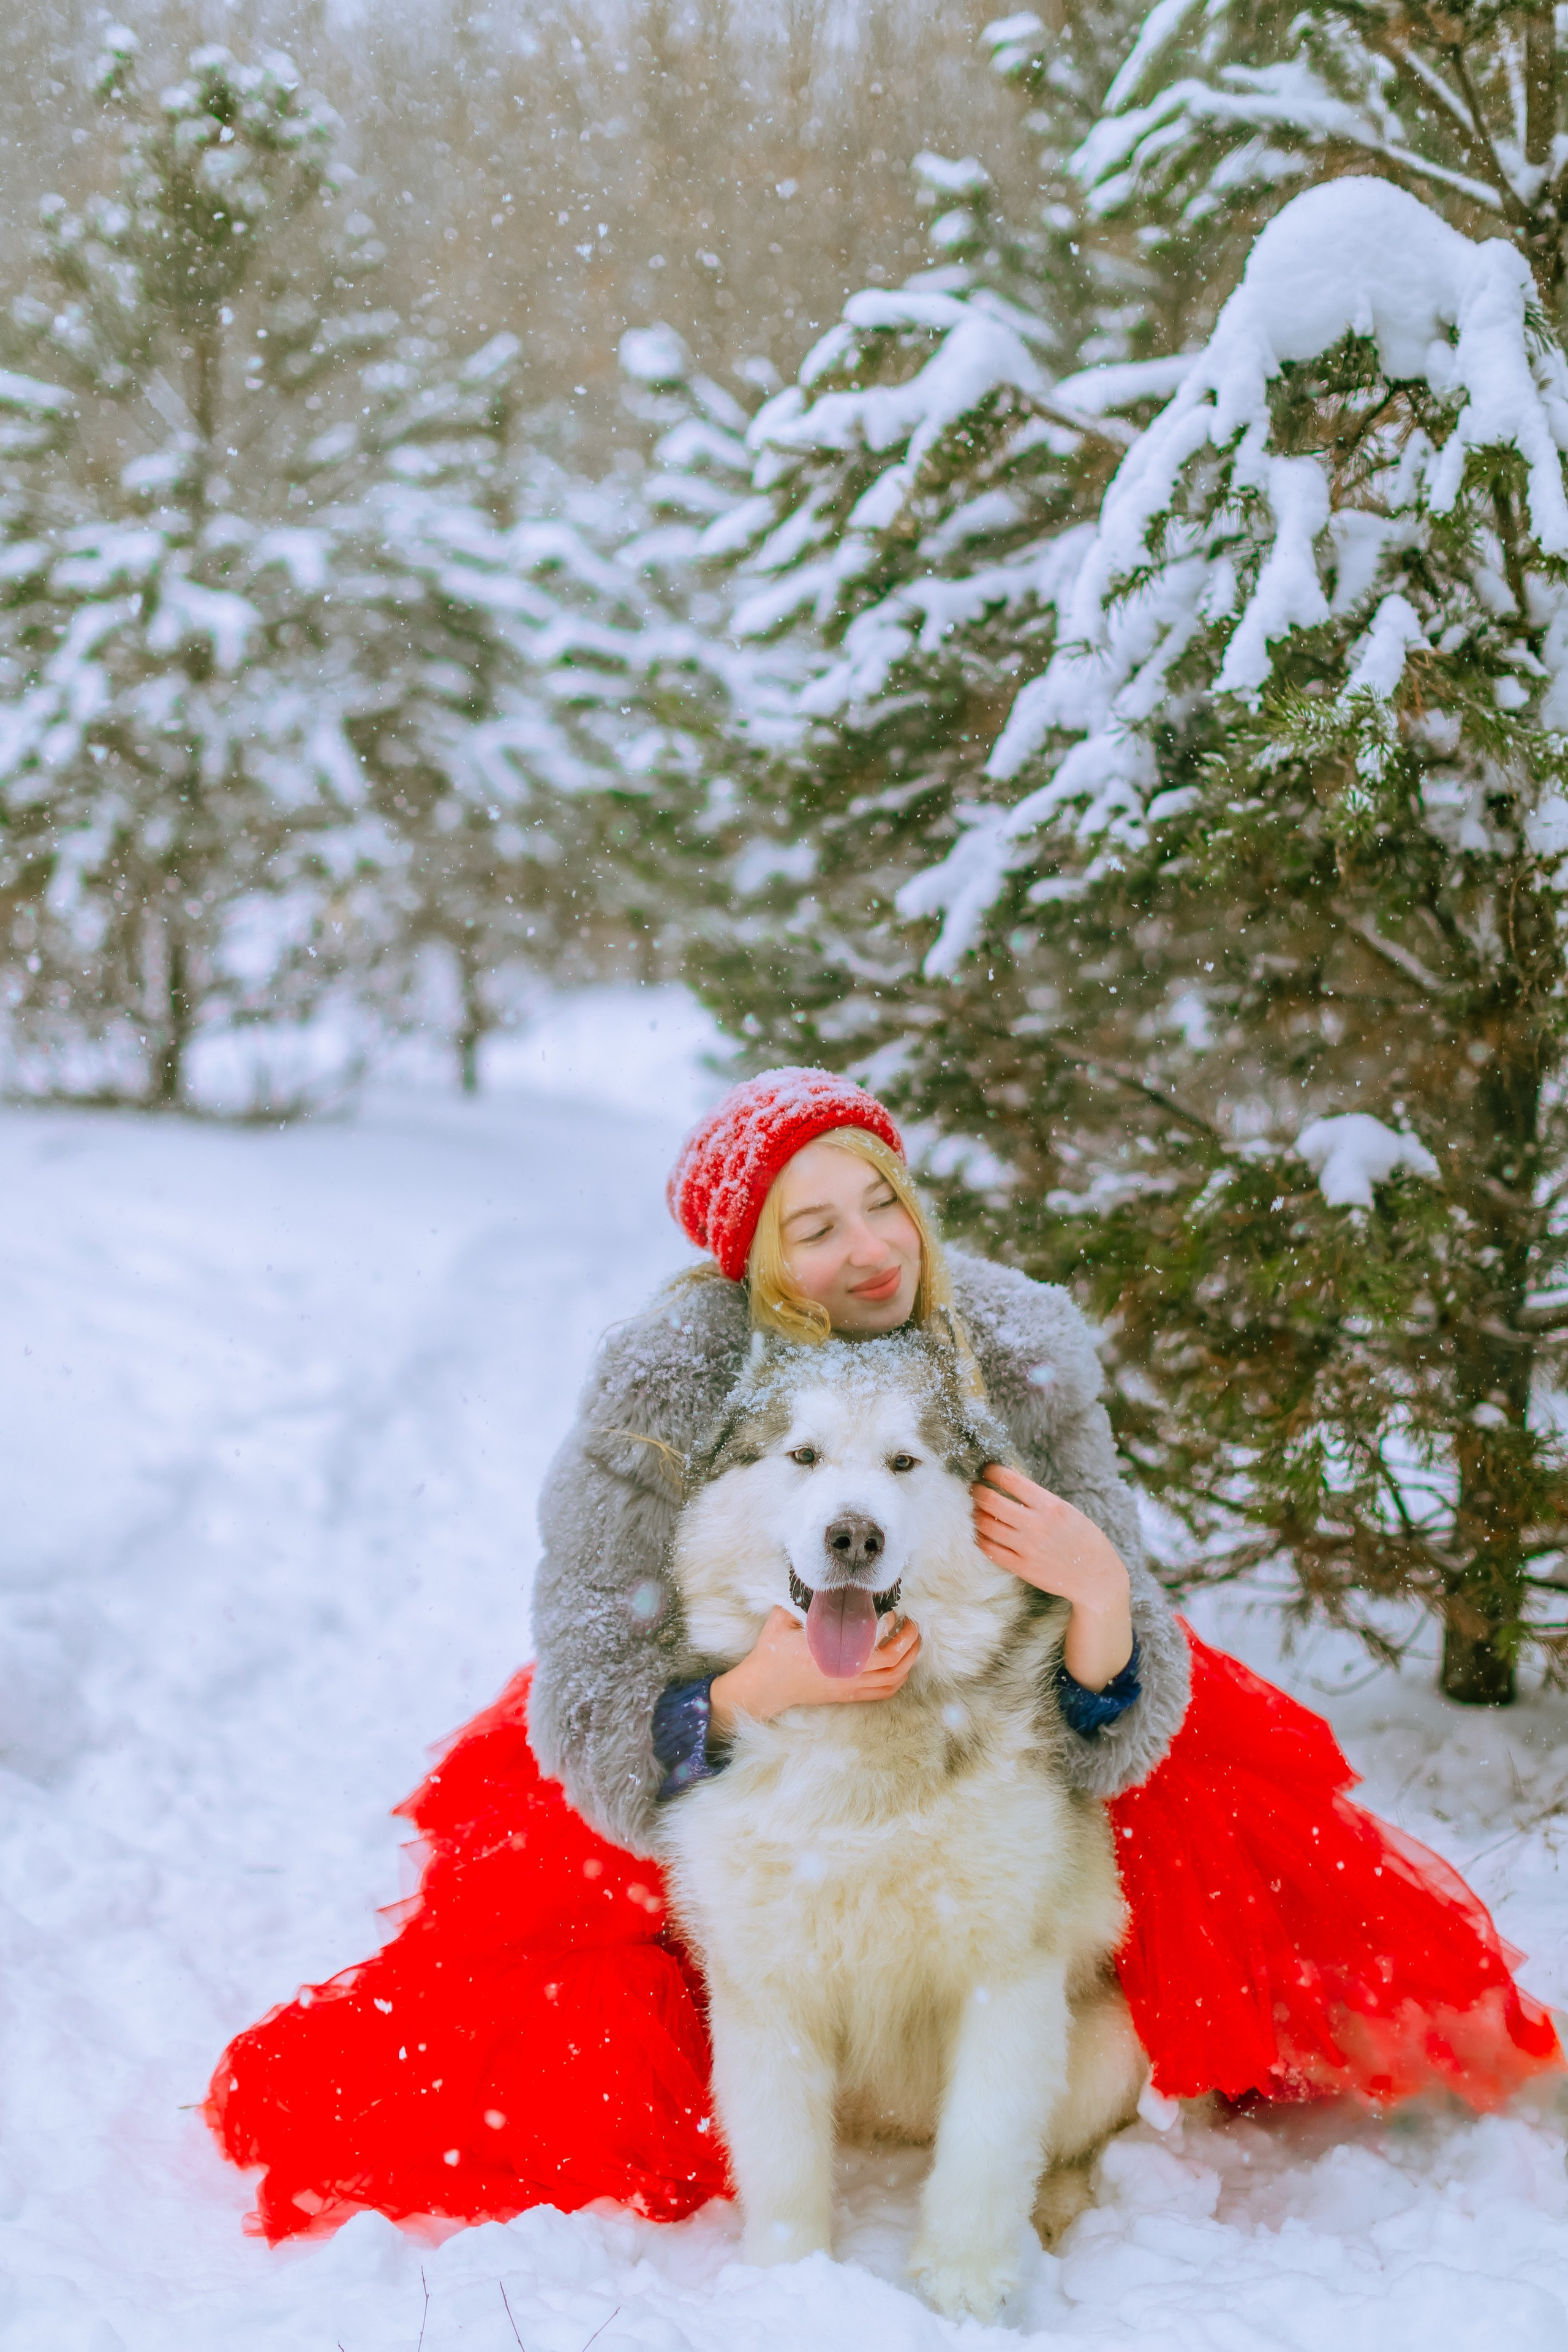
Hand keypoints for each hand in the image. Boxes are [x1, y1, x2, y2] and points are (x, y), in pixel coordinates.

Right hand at [708, 1605, 921, 1733]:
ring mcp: (848, 1687)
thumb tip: (821, 1580)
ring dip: (909, 1660)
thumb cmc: (774, 1651)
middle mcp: (843, 1672)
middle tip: (912, 1622)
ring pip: (892, 1679)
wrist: (766, 1686)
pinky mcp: (848, 1695)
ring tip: (914, 1641)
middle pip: (891, 1661)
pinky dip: (899, 1679)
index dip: (888, 1626)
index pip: (870, 1641)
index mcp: (829, 1651)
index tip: (892, 1611)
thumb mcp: (783, 1619)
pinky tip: (903, 1665)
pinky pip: (883, 1692)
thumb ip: (802, 1601)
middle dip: (908, 1641)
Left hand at [971, 1465, 1132, 1692]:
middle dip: (978, 1491)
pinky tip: (981, 1534)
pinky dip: (981, 1539)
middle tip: (974, 1489)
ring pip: (986, 1526)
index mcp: (1051, 1506)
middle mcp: (1037, 1525)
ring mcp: (1028, 1548)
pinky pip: (990, 1550)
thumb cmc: (1084, 1540)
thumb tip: (1010, 1483)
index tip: (987, 1470)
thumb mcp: (1068, 1511)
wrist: (1096, 1577)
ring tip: (976, 1511)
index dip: (992, 1472)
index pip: (1011, 1480)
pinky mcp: (1023, 1568)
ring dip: (976, 1515)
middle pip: (991, 1501)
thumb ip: (1040, 1500)